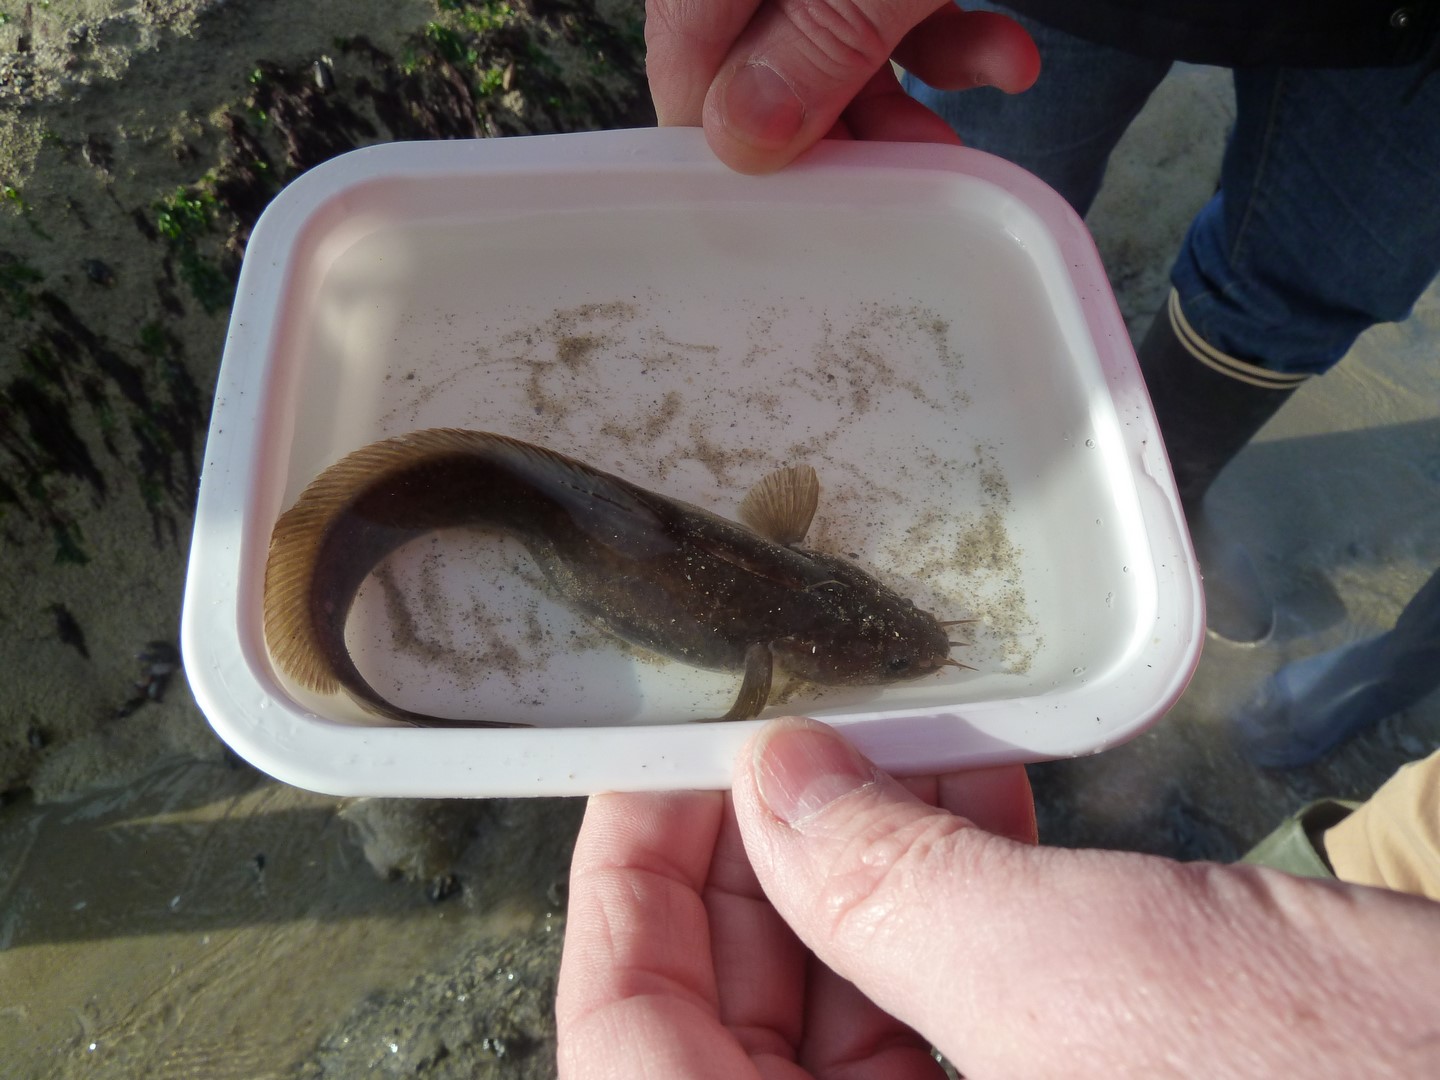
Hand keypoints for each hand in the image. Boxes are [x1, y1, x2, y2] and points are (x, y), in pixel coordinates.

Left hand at [557, 717, 1439, 1077]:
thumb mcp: (1070, 987)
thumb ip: (885, 889)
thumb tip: (768, 775)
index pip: (632, 1050)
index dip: (626, 897)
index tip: (652, 765)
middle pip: (732, 1021)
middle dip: (755, 858)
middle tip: (785, 729)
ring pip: (846, 1002)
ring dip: (862, 857)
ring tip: (894, 737)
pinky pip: (952, 1002)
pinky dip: (953, 888)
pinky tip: (980, 788)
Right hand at [644, 0, 1040, 172]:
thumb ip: (814, 43)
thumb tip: (740, 141)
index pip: (689, 82)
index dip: (738, 157)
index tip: (795, 216)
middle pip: (769, 76)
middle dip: (848, 137)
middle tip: (903, 185)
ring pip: (840, 52)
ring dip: (908, 103)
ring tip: (958, 140)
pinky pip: (892, 9)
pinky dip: (950, 42)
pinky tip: (1006, 60)